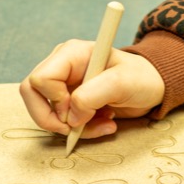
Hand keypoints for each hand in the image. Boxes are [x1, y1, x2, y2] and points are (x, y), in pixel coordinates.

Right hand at [20, 41, 165, 139]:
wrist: (152, 87)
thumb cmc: (140, 77)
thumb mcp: (121, 83)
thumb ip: (92, 95)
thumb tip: (71, 117)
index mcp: (71, 54)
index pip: (40, 79)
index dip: (55, 100)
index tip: (78, 110)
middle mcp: (62, 66)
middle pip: (31, 94)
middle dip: (51, 119)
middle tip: (76, 129)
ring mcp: (64, 84)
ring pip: (46, 112)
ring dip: (72, 128)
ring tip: (103, 124)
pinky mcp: (70, 101)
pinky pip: (61, 121)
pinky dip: (81, 130)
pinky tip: (104, 123)